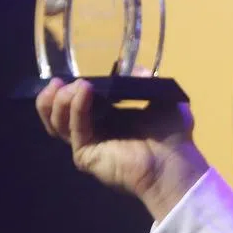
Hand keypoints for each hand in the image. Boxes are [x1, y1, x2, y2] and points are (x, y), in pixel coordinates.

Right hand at [35, 76, 208, 219]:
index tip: (73, 74)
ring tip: (75, 85)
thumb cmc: (175, 136)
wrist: (176, 164)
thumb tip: (136, 68)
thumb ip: (147, 82)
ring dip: (60, 100)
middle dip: (56, 94)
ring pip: (59, 122)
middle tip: (61, 80)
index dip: (71, 89)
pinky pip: (75, 128)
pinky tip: (84, 90)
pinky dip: (76, 108)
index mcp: (111, 119)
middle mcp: (96, 132)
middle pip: (60, 114)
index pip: (79, 103)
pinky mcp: (87, 155)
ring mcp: (90, 145)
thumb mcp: (163, 99)